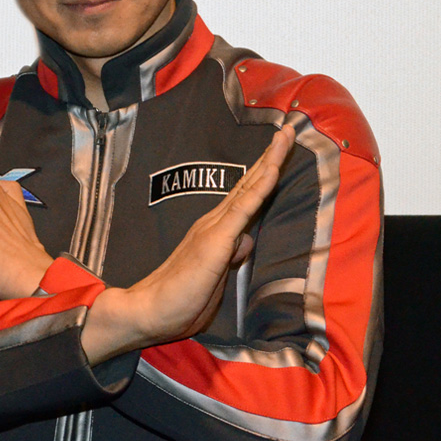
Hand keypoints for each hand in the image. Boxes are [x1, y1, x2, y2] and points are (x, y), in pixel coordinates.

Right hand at [82, 124, 295, 363]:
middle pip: (250, 182)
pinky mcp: (216, 239)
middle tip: (289, 129)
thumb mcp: (215, 277)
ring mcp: (215, 227)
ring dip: (270, 160)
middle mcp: (216, 222)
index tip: (280, 150)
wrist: (150, 310)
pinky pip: (244, 208)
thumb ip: (230, 257)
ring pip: (250, 187)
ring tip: (286, 136)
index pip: (246, 196)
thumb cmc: (180, 300)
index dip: (265, 172)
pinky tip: (272, 169)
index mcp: (217, 231)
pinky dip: (260, 186)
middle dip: (272, 155)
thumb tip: (245, 241)